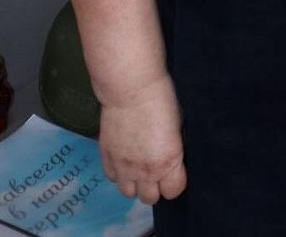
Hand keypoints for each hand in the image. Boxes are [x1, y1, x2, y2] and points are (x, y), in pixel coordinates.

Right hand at [99, 73, 186, 203]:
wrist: (131, 88)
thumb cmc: (161, 99)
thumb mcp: (178, 125)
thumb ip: (174, 149)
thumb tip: (173, 158)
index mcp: (168, 162)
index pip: (174, 192)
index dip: (175, 181)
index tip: (174, 170)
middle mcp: (145, 171)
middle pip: (150, 198)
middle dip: (155, 186)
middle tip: (156, 168)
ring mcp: (124, 167)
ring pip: (129, 193)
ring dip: (135, 182)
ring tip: (139, 166)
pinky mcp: (107, 158)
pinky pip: (112, 178)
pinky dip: (119, 172)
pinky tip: (124, 158)